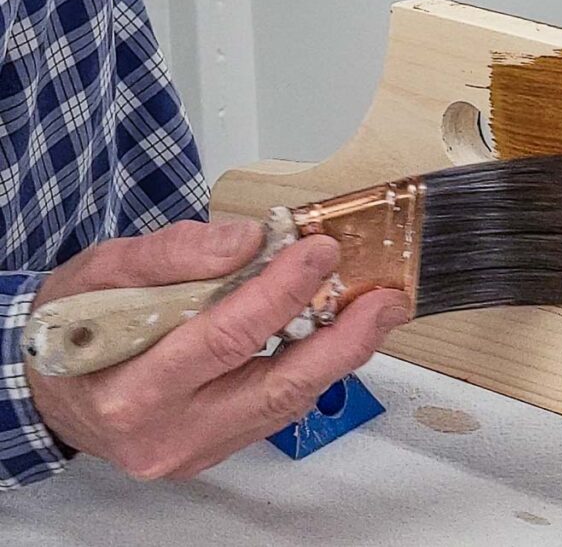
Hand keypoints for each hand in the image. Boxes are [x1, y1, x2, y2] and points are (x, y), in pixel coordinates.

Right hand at [27, 220, 409, 479]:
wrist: (51, 386)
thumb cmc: (70, 328)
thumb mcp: (100, 271)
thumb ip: (174, 253)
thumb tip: (248, 239)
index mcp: (132, 389)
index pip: (225, 337)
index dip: (280, 291)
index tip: (319, 250)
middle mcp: (168, 432)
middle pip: (275, 388)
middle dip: (342, 341)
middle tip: (385, 300)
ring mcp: (196, 448)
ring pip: (286, 403)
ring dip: (339, 354)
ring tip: (375, 312)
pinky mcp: (216, 449)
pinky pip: (276, 410)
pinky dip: (311, 369)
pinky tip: (335, 335)